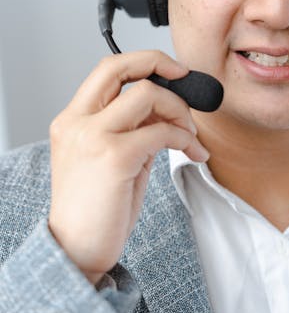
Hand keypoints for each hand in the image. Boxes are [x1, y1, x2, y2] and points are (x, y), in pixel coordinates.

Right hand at [48, 51, 208, 284]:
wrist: (77, 251)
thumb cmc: (96, 210)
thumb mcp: (112, 158)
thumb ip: (134, 129)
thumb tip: (169, 111)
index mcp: (72, 120)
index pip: (107, 69)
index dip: (145, 62)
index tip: (174, 72)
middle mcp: (77, 122)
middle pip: (121, 67)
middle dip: (161, 64)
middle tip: (187, 81)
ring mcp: (93, 137)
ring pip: (147, 94)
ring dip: (179, 111)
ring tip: (189, 136)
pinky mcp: (114, 157)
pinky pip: (162, 131)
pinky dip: (184, 137)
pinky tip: (191, 153)